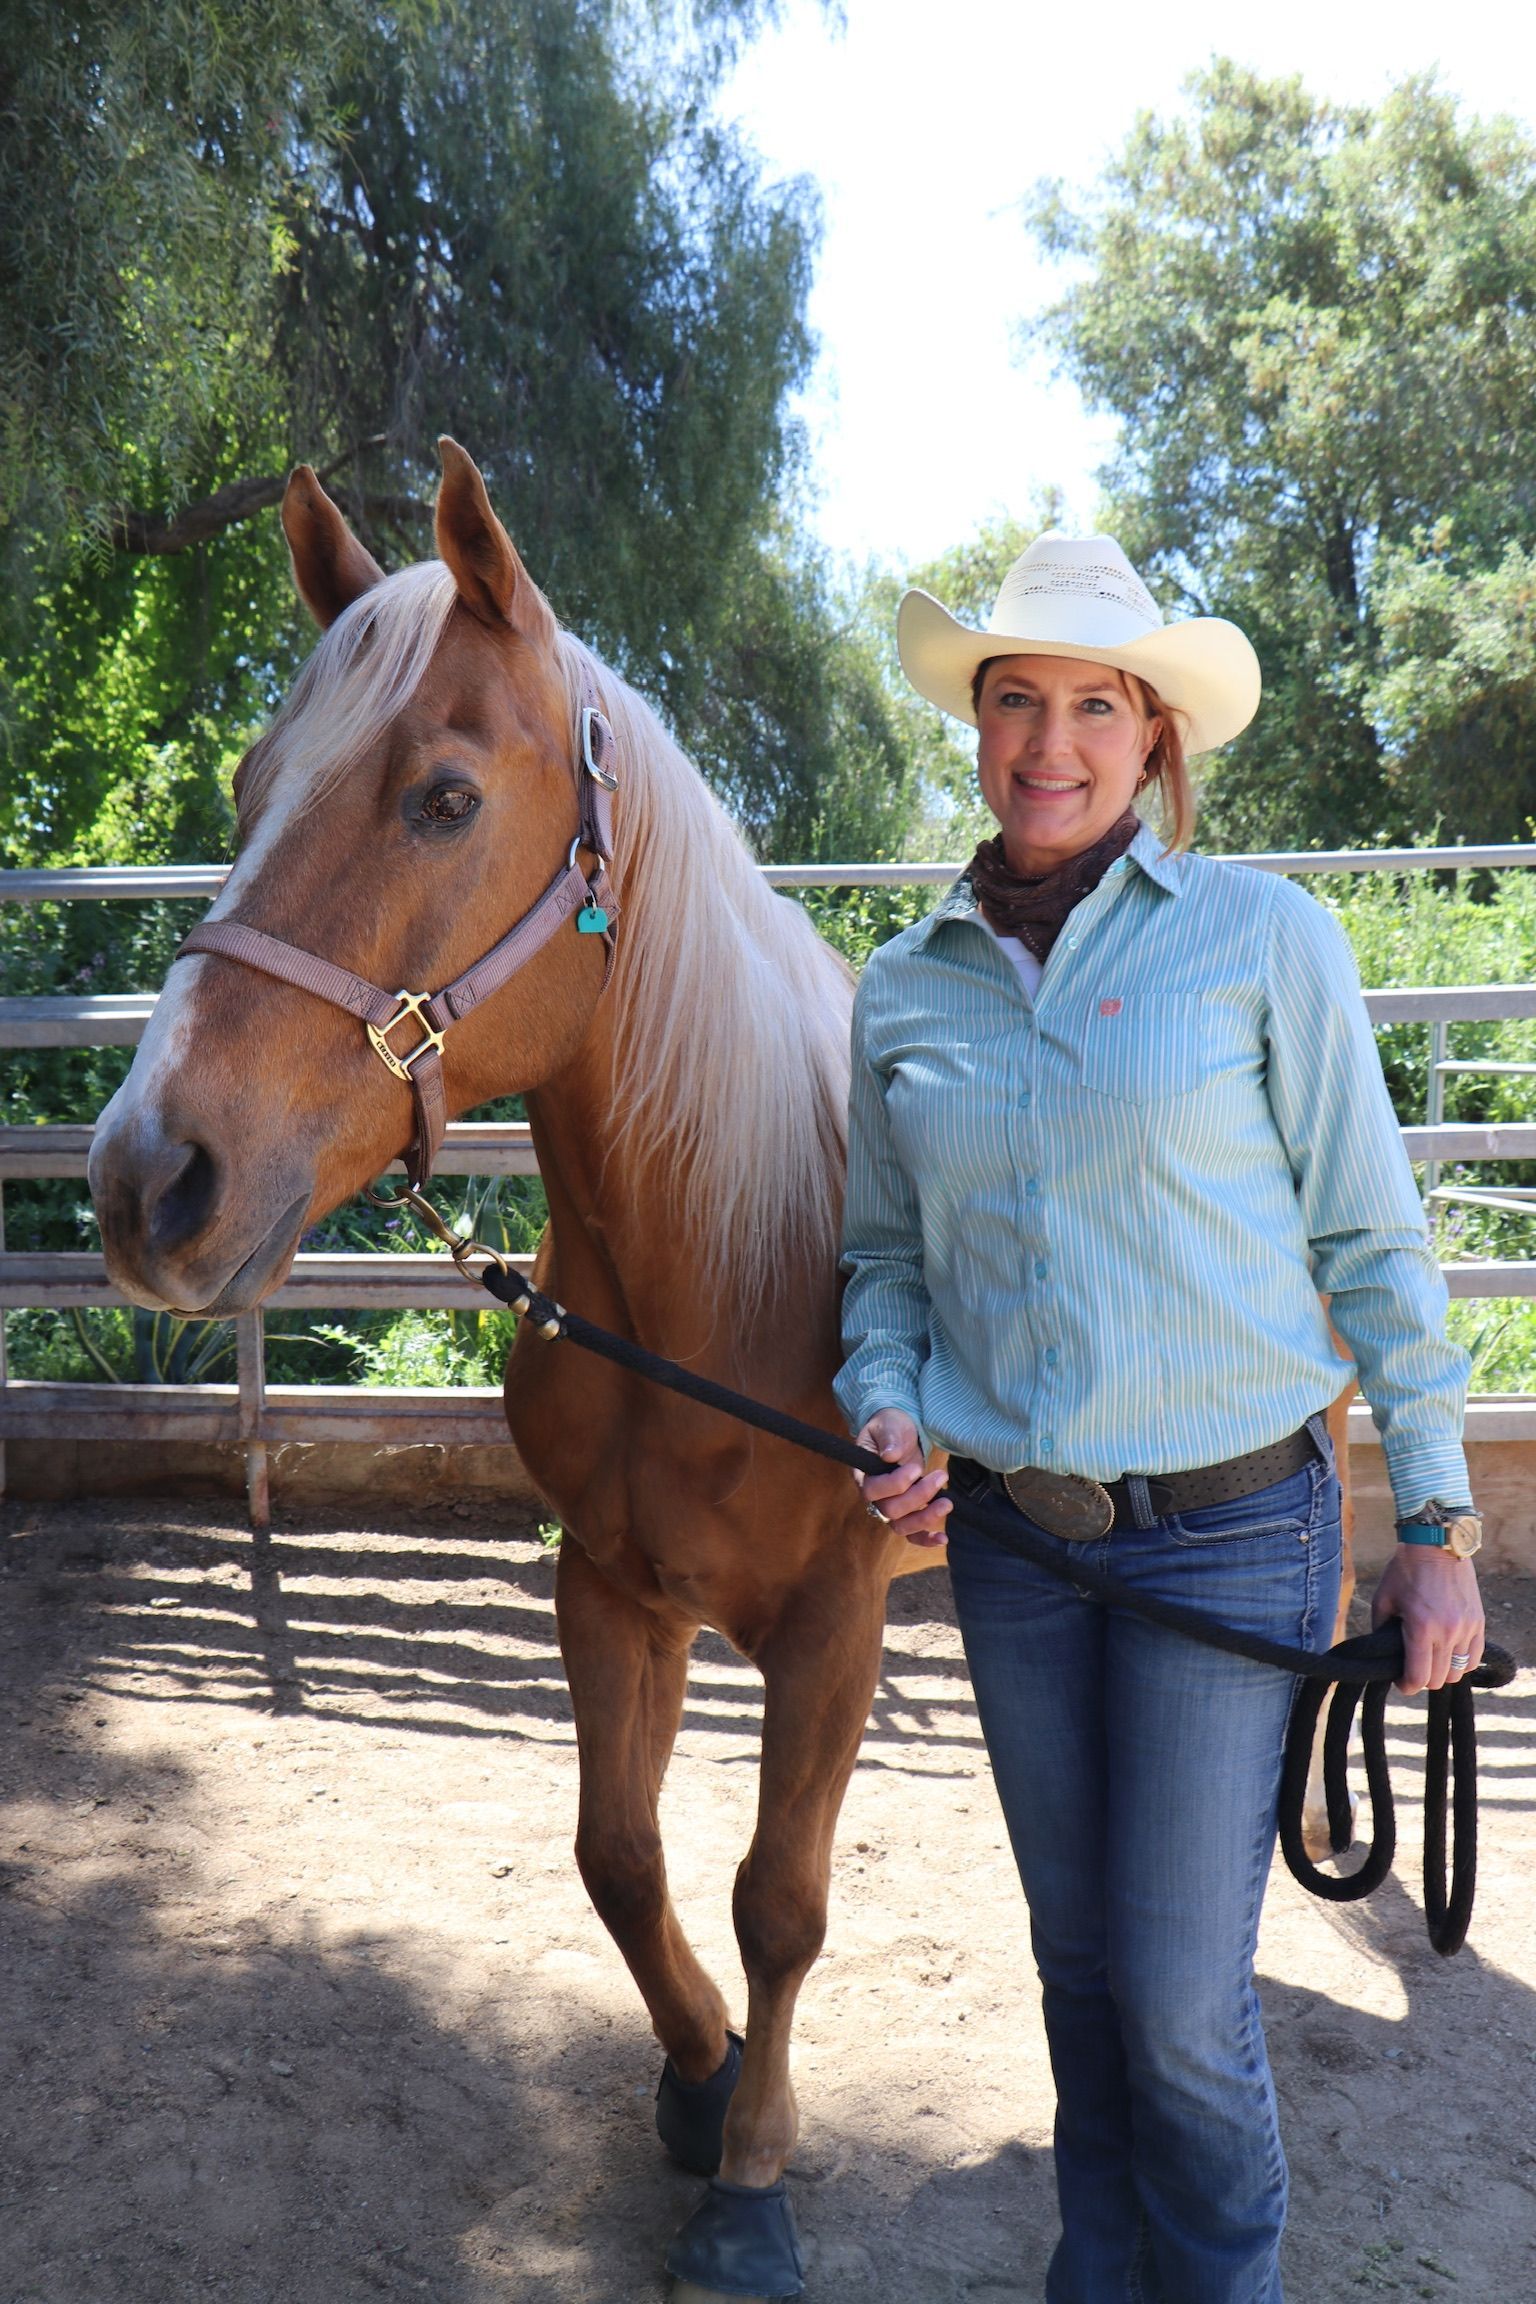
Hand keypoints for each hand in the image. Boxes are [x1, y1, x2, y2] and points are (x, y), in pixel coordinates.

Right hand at [854, 1408, 949, 1548]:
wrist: (898, 1432)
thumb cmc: (889, 1426)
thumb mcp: (888, 1424)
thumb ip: (889, 1437)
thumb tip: (891, 1455)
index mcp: (862, 1474)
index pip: (872, 1490)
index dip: (895, 1484)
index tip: (915, 1468)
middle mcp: (873, 1496)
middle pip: (890, 1510)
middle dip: (918, 1496)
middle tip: (940, 1475)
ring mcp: (889, 1506)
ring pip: (901, 1525)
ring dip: (925, 1518)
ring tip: (947, 1503)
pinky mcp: (905, 1512)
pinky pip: (911, 1533)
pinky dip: (926, 1539)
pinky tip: (943, 1539)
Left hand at [1371, 1546, 1484, 1694]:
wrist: (1436, 1544)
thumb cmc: (1405, 1569)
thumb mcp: (1383, 1599)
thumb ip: (1381, 1629)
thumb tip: (1384, 1652)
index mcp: (1421, 1628)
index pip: (1418, 1677)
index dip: (1406, 1686)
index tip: (1400, 1682)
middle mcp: (1447, 1632)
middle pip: (1438, 1679)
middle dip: (1422, 1679)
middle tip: (1411, 1668)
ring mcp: (1466, 1628)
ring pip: (1457, 1672)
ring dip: (1442, 1672)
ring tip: (1430, 1660)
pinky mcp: (1478, 1622)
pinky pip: (1474, 1658)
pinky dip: (1461, 1662)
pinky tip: (1448, 1653)